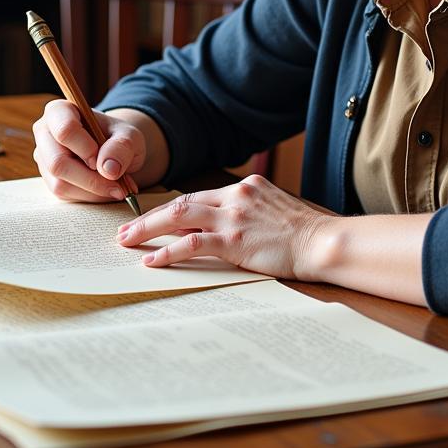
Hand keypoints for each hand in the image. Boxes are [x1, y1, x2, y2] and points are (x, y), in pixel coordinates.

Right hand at [33, 98, 142, 202]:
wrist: (114, 151)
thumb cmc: (118, 137)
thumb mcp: (129, 136)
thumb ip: (122, 147)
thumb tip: (108, 169)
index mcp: (60, 111)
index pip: (64, 130)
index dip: (86, 148)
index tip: (104, 158)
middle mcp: (44, 133)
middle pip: (57, 162)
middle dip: (91, 178)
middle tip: (118, 183)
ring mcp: (44, 158)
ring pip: (60, 183)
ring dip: (93, 190)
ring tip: (118, 188)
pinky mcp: (49, 179)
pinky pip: (65, 194)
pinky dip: (90, 197)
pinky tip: (106, 190)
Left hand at [116, 176, 334, 279]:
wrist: (322, 241)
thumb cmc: (302, 233)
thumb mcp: (272, 211)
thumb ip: (245, 213)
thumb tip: (219, 228)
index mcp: (244, 187)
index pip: (198, 196)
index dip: (170, 209)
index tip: (151, 219)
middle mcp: (235, 196)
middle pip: (181, 202)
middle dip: (149, 217)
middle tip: (125, 230)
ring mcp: (233, 216)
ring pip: (179, 217)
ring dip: (148, 229)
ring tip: (127, 242)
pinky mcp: (234, 240)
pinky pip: (192, 244)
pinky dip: (169, 251)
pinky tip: (153, 261)